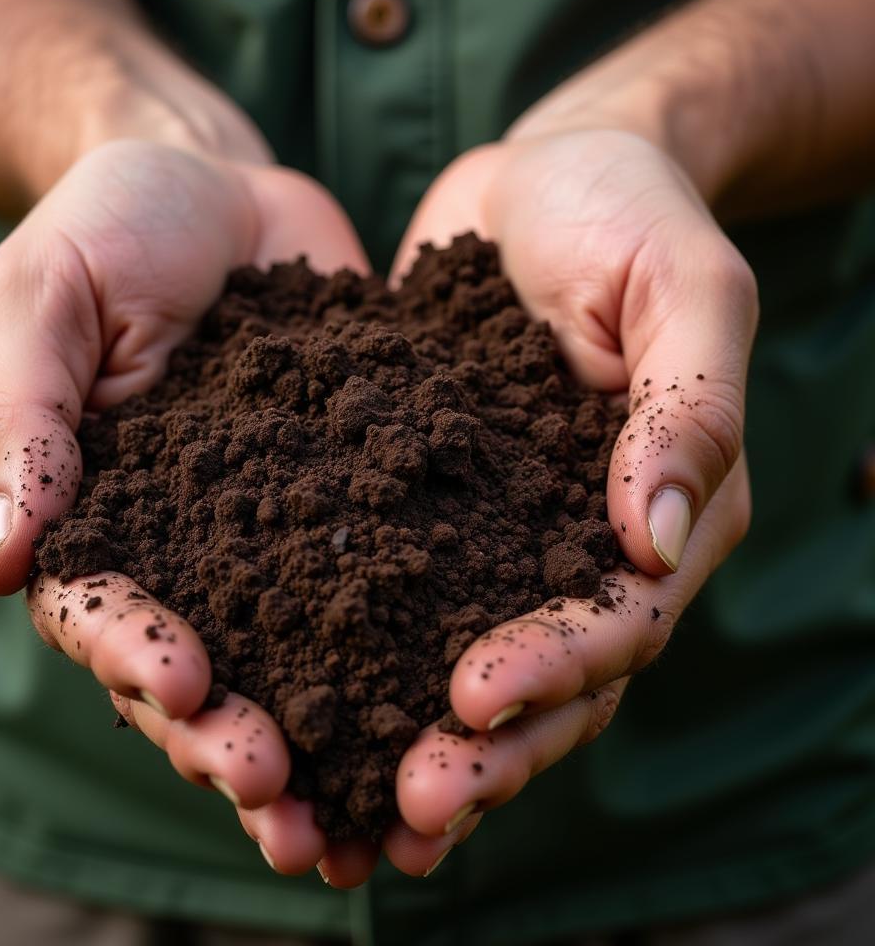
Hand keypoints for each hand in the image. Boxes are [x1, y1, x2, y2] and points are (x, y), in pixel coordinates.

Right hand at [0, 137, 379, 879]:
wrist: (217, 182)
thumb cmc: (110, 226)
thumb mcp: (45, 299)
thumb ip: (23, 421)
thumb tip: (2, 558)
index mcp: (99, 516)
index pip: (106, 617)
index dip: (141, 664)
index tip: (192, 695)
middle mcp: (190, 544)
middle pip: (207, 668)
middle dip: (239, 737)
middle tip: (287, 799)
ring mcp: (277, 526)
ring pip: (300, 649)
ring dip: (332, 727)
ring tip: (380, 799)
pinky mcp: (355, 489)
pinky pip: (384, 566)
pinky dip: (415, 634)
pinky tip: (460, 685)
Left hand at [379, 128, 757, 871]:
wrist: (541, 178)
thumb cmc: (626, 212)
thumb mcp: (681, 283)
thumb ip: (689, 404)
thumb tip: (660, 539)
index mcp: (664, 510)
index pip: (620, 621)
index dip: (555, 670)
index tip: (472, 701)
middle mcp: (580, 543)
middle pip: (547, 678)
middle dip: (482, 746)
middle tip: (407, 802)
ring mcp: (501, 533)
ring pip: (463, 659)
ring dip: (411, 734)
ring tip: (344, 801)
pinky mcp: (426, 505)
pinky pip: (392, 592)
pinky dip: (353, 655)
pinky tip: (291, 700)